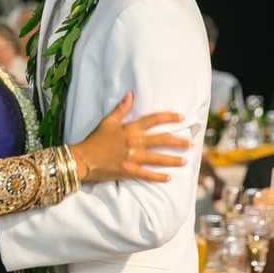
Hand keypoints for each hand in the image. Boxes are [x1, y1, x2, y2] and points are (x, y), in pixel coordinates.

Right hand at [70, 91, 189, 182]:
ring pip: (157, 158)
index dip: (168, 117)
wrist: (83, 158)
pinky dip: (158, 177)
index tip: (181, 117)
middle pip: (161, 140)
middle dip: (177, 142)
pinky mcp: (128, 171)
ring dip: (172, 160)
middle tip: (190, 144)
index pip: (153, 120)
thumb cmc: (94, 139)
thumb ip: (121, 109)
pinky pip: (147, 174)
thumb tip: (131, 94)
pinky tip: (169, 178)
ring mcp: (132, 157)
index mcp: (129, 128)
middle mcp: (134, 142)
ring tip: (185, 161)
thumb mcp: (107, 122)